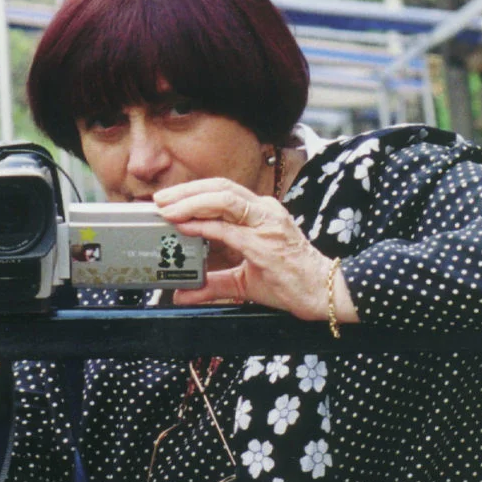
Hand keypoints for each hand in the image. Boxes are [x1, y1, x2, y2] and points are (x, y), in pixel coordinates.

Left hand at [154, 178, 356, 322]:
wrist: (322, 292)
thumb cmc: (289, 281)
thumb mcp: (243, 281)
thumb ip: (213, 284)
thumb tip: (184, 294)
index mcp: (260, 213)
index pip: (222, 192)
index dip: (192, 193)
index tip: (167, 200)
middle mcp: (264, 211)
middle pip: (219, 187)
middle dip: (185, 191)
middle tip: (159, 200)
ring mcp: (266, 224)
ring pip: (223, 199)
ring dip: (190, 202)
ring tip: (167, 210)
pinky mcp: (264, 243)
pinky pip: (228, 228)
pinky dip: (203, 225)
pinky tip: (184, 226)